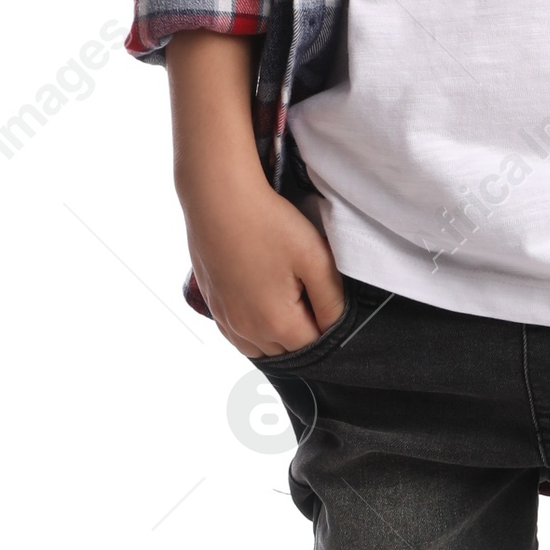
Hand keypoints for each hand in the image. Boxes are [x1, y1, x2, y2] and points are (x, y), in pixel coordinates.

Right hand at [178, 160, 344, 359]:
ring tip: (286, 297)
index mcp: (278, 324)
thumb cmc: (268, 222)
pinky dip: (253, 330)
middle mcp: (248, 331)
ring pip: (261, 349)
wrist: (218, 198)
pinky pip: (237, 336)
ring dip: (278, 335)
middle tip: (307, 291)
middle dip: (303, 332)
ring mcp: (226, 320)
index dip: (328, 326)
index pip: (315, 346)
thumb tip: (336, 326)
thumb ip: (332, 300)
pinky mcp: (212, 306)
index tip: (326, 297)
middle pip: (288, 351)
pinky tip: (260, 301)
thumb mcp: (315, 258)